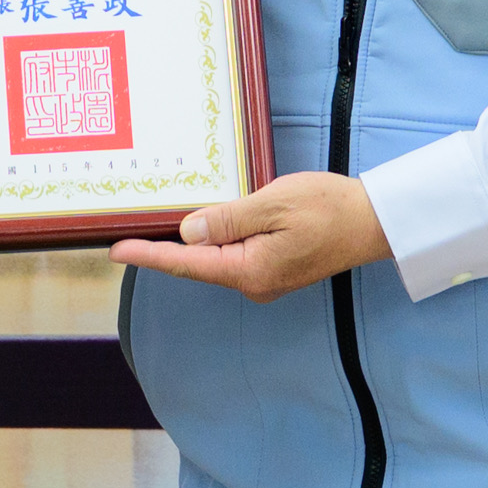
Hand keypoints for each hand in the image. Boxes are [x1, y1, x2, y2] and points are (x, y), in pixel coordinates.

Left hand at [110, 172, 392, 301]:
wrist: (371, 221)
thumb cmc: (327, 208)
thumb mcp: (273, 205)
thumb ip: (227, 220)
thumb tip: (188, 233)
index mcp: (249, 270)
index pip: (187, 264)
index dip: (148, 255)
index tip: (115, 251)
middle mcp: (252, 282)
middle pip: (197, 263)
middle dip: (163, 247)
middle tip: (127, 230)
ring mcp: (264, 278)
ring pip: (215, 258)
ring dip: (191, 241)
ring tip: (159, 222)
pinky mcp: (273, 267)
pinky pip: (234, 253)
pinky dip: (216, 239)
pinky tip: (204, 222)